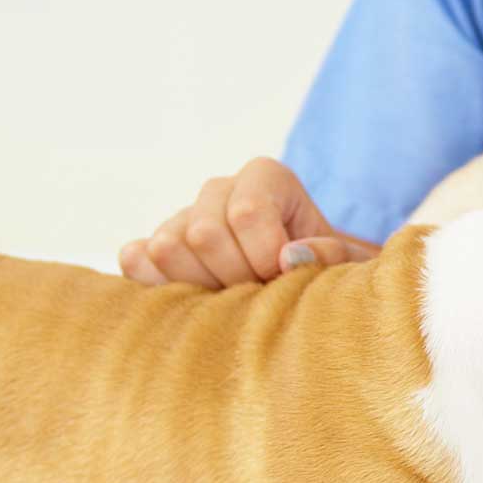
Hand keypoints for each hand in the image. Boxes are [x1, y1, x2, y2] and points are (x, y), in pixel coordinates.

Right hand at [118, 158, 380, 287]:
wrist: (302, 297)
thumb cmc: (329, 279)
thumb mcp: (348, 268)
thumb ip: (333, 257)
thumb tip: (290, 258)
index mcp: (265, 178)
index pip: (249, 213)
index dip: (267, 258)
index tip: (285, 278)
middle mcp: (218, 191)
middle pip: (204, 233)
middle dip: (234, 278)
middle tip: (259, 296)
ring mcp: (180, 219)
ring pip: (166, 248)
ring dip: (200, 288)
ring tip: (232, 301)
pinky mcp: (151, 251)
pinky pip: (135, 261)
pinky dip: (158, 288)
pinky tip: (194, 304)